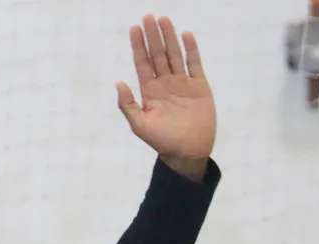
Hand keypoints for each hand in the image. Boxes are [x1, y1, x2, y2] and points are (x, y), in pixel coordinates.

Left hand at [118, 15, 216, 175]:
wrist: (188, 151)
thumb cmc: (162, 141)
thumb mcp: (140, 125)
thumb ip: (128, 105)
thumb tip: (118, 83)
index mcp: (150, 91)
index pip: (142, 63)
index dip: (138, 46)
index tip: (134, 28)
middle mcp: (165, 84)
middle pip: (157, 54)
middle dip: (152, 36)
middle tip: (148, 16)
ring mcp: (182, 83)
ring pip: (174, 55)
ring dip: (169, 37)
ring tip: (163, 19)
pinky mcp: (199, 86)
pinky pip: (194, 64)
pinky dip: (191, 50)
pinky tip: (185, 35)